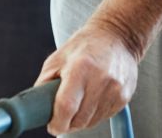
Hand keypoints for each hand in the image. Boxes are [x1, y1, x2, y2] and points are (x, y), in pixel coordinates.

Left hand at [35, 18, 137, 134]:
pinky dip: (94, 114)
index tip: (52, 125)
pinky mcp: (124, 96)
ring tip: (80, 101)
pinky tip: (93, 97)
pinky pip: (104, 117)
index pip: (66, 107)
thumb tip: (36, 109)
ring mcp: (115, 89)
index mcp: (80, 67)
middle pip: (79, 120)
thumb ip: (44, 84)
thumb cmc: (84, 46)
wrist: (118, 36)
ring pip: (91, 122)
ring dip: (81, 119)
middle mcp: (100, 79)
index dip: (57, 122)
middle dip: (67, 123)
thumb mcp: (57, 58)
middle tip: (63, 114)